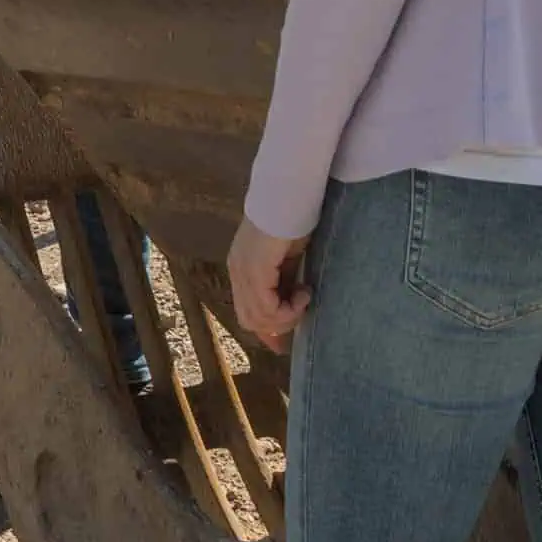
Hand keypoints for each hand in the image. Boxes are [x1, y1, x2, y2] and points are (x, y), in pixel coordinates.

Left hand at [227, 220, 308, 349]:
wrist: (291, 195)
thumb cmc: (294, 221)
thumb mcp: (289, 263)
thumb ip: (287, 287)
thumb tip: (295, 311)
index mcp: (242, 269)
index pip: (247, 313)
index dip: (267, 331)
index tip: (283, 346)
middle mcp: (237, 272)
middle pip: (250, 321)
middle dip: (280, 325)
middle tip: (302, 309)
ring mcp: (243, 270)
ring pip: (258, 318)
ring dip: (287, 317)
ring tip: (305, 297)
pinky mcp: (254, 269)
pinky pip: (267, 307)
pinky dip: (289, 309)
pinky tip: (304, 293)